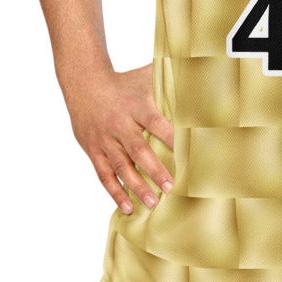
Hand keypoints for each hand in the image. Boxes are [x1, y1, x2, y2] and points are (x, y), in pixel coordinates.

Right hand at [65, 61, 175, 214]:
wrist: (84, 84)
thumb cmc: (122, 83)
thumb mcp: (144, 76)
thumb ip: (169, 78)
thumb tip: (197, 74)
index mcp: (135, 107)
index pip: (155, 123)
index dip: (170, 138)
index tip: (187, 154)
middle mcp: (119, 125)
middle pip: (138, 150)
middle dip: (154, 170)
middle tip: (171, 187)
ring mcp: (104, 140)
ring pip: (120, 166)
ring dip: (136, 186)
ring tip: (152, 203)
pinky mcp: (93, 150)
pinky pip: (104, 174)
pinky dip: (115, 192)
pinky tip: (127, 207)